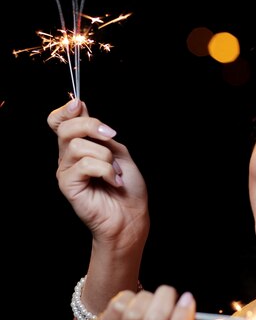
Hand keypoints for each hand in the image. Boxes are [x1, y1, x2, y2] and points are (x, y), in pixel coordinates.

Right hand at [47, 99, 148, 244]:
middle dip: (91, 126)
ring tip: (116, 172)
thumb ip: (101, 134)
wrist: (132, 215)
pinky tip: (114, 182)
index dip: (65, 110)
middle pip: (66, 128)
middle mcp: (68, 157)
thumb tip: (83, 110)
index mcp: (80, 146)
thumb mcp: (119, 152)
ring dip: (106, 157)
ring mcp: (66, 171)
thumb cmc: (127, 186)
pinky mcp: (68, 185)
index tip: (79, 104)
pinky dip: (107, 171)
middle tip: (111, 136)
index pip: (60, 122)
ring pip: (79, 146)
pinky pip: (85, 165)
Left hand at [96, 285, 195, 319]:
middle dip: (165, 299)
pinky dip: (129, 297)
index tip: (188, 298)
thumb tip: (187, 300)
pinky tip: (133, 303)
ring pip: (135, 312)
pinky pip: (119, 305)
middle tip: (168, 292)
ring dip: (146, 298)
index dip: (182, 319)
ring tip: (148, 300)